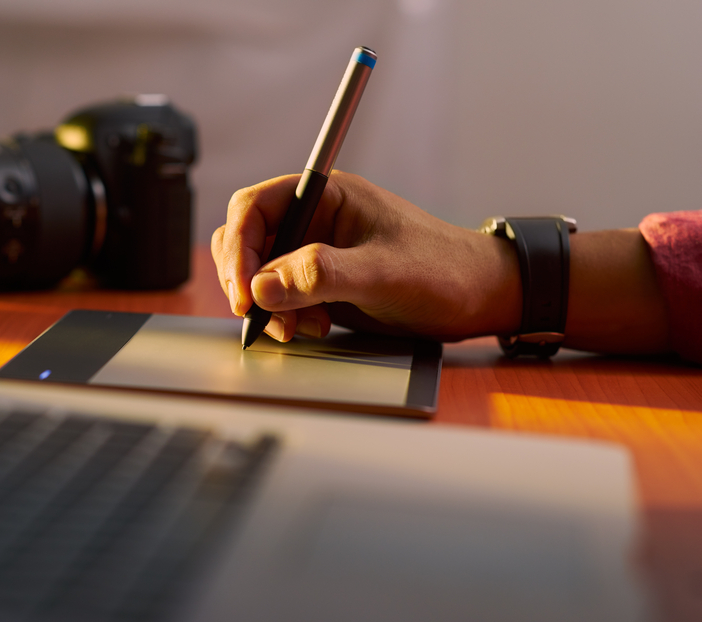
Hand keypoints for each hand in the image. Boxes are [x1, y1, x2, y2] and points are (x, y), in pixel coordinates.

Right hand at [211, 171, 523, 342]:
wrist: (479, 299)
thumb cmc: (444, 271)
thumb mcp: (383, 273)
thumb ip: (321, 275)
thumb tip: (262, 288)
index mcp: (327, 196)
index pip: (255, 208)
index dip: (239, 248)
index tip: (243, 290)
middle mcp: (315, 220)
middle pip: (248, 240)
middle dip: (247, 280)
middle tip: (259, 315)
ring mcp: (315, 253)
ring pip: (259, 274)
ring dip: (265, 304)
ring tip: (297, 327)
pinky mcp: (321, 284)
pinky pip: (279, 298)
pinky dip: (283, 316)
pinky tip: (313, 327)